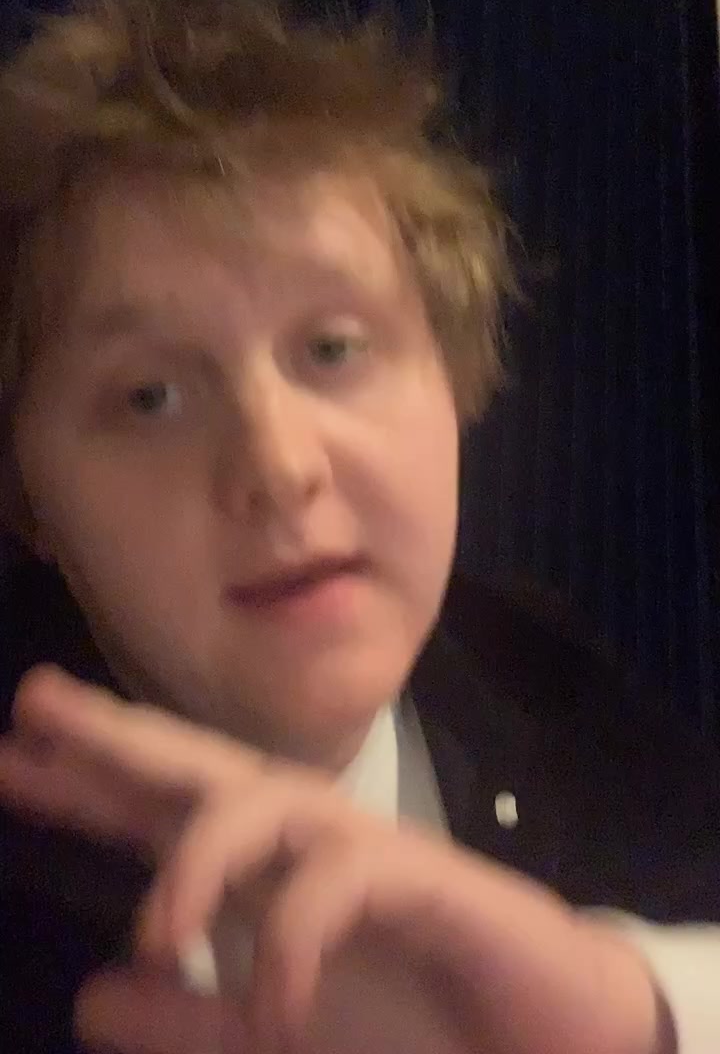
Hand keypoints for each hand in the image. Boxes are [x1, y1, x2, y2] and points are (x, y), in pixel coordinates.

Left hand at [0, 666, 665, 1053]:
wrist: (549, 1040)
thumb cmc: (417, 1027)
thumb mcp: (278, 1039)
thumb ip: (188, 1025)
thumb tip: (90, 994)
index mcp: (265, 877)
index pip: (162, 812)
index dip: (86, 783)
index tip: (12, 754)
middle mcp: (306, 844)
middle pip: (204, 768)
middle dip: (121, 737)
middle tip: (36, 703)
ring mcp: (367, 852)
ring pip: (272, 801)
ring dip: (203, 855)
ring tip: (157, 934)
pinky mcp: (430, 879)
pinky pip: (347, 878)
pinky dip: (298, 935)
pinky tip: (277, 1003)